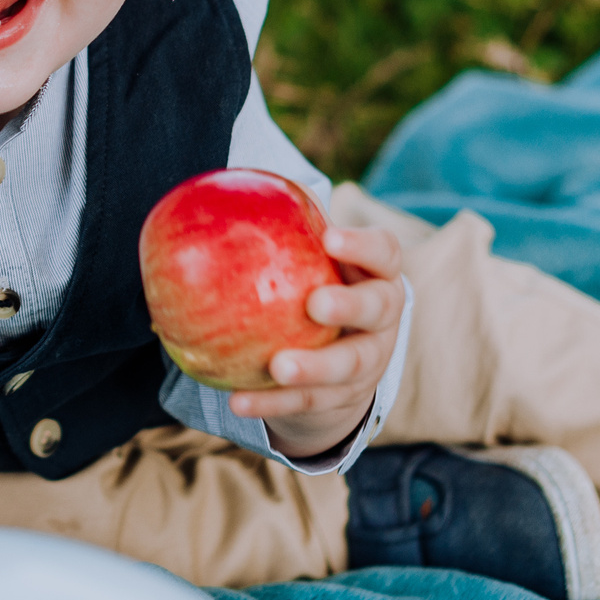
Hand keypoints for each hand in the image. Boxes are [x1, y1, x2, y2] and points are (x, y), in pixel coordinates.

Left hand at [226, 224, 403, 458]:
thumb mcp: (305, 258)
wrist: (334, 362)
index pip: (384, 252)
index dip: (363, 246)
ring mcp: (369, 361)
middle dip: (349, 306)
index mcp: (377, 274)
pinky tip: (237, 401)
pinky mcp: (343, 399)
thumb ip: (281, 226)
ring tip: (277, 367)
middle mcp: (383, 318)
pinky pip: (307, 402)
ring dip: (313, 368)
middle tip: (315, 304)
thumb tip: (215, 195)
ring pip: (347, 366)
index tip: (329, 238)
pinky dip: (272, 403)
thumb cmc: (311, 286)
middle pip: (378, 309)